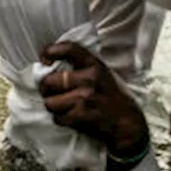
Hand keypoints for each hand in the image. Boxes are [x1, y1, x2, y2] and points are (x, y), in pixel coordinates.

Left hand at [39, 42, 150, 163]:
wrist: (125, 121)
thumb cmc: (108, 95)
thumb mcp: (100, 72)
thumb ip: (79, 65)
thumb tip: (48, 65)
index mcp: (93, 64)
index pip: (69, 48)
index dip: (51, 51)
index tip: (45, 58)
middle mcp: (89, 79)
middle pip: (49, 81)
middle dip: (47, 88)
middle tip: (51, 91)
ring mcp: (84, 98)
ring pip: (50, 102)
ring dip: (53, 105)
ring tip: (62, 105)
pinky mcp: (80, 116)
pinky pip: (57, 117)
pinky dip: (60, 118)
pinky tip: (70, 116)